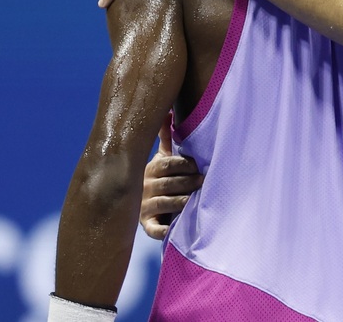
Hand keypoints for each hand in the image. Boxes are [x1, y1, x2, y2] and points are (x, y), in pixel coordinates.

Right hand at [139, 123, 202, 239]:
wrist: (137, 205)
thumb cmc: (159, 178)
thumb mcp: (161, 157)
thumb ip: (167, 138)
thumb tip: (167, 111)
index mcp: (152, 169)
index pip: (168, 164)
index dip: (184, 164)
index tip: (199, 163)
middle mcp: (146, 187)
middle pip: (168, 184)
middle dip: (187, 182)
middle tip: (204, 180)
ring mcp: (145, 207)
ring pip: (164, 204)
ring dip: (180, 202)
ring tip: (195, 201)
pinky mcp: (147, 226)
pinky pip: (154, 229)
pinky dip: (163, 231)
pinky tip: (173, 229)